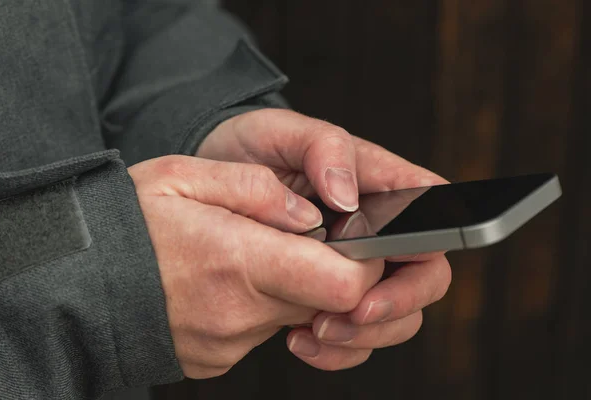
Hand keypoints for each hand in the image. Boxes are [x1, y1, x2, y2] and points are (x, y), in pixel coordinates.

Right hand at [128, 155, 384, 376]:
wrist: (70, 280)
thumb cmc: (122, 222)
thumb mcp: (183, 176)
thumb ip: (257, 189)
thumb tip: (310, 215)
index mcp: (238, 260)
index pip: (345, 284)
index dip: (366, 263)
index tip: (353, 238)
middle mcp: (238, 314)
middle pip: (327, 302)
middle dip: (325, 268)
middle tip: (293, 236)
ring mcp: (227, 344)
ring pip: (294, 315)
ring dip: (286, 284)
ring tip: (245, 254)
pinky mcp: (216, 359)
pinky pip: (261, 330)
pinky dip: (257, 304)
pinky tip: (223, 280)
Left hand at [196, 109, 451, 368]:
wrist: (219, 177)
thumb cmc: (260, 147)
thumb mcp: (286, 131)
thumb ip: (325, 149)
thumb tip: (347, 197)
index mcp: (382, 184)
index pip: (436, 213)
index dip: (432, 246)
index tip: (383, 269)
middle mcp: (380, 231)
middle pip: (427, 277)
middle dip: (396, 305)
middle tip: (352, 312)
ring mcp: (358, 267)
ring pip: (395, 317)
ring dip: (365, 336)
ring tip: (317, 330)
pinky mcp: (328, 294)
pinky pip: (355, 334)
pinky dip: (336, 350)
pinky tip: (300, 340)